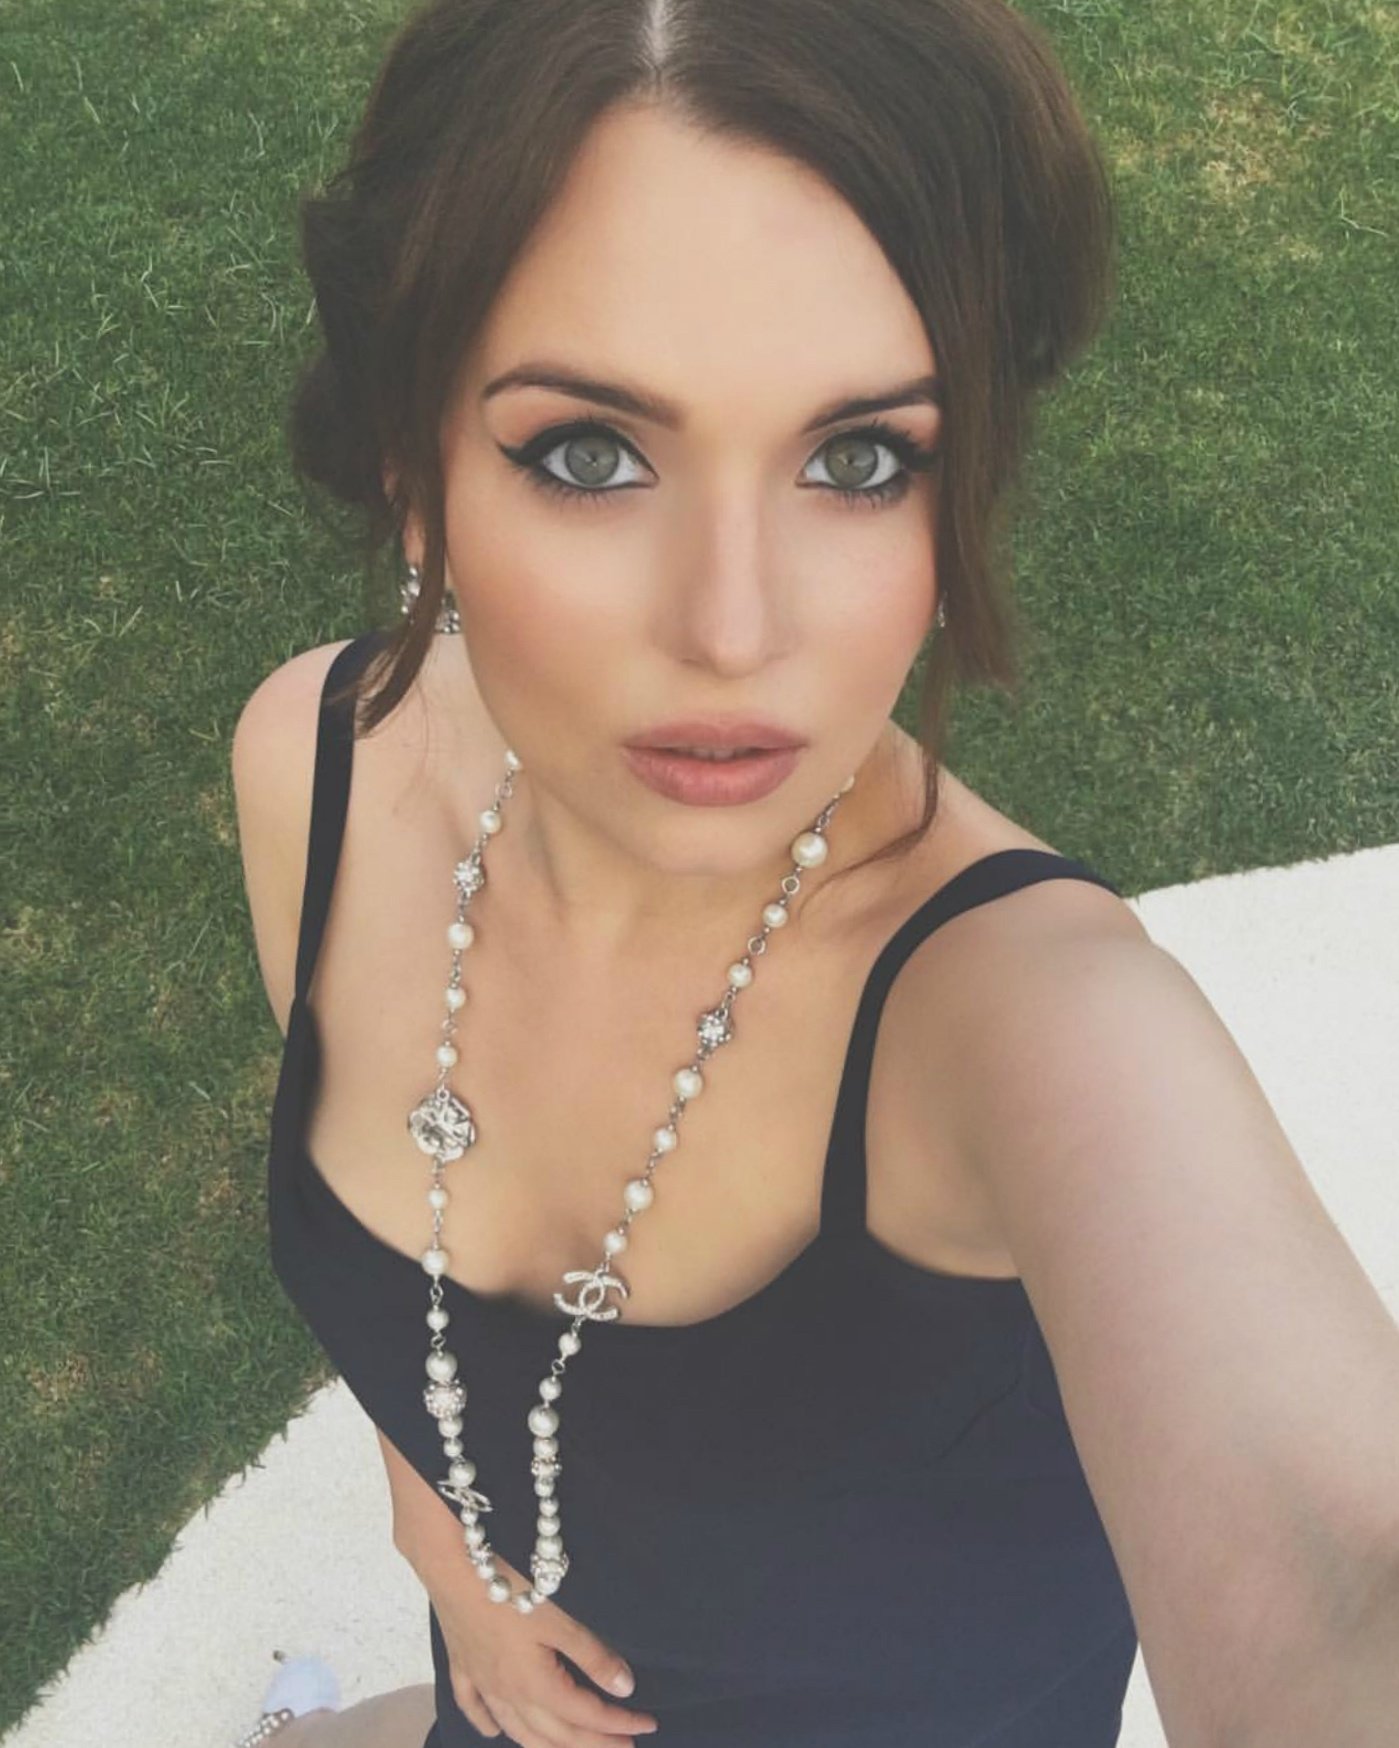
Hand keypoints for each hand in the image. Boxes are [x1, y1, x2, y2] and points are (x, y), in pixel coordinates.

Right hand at [426, 1542, 660, 1745]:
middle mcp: (507, 1693)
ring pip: (517, 1730)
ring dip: (548, 1745)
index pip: (585, 1715)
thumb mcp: (559, 1617)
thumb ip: (591, 1655)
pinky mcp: (461, 1665)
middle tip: (624, 1744)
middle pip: (555, 1734)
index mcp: (535, 1685)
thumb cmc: (511, 1586)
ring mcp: (480, 1681)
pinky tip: (495, 1731)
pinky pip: (474, 1706)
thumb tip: (624, 1689)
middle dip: (593, 1743)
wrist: (453, 1561)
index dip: (618, 1722)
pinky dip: (487, 1724)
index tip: (647, 1724)